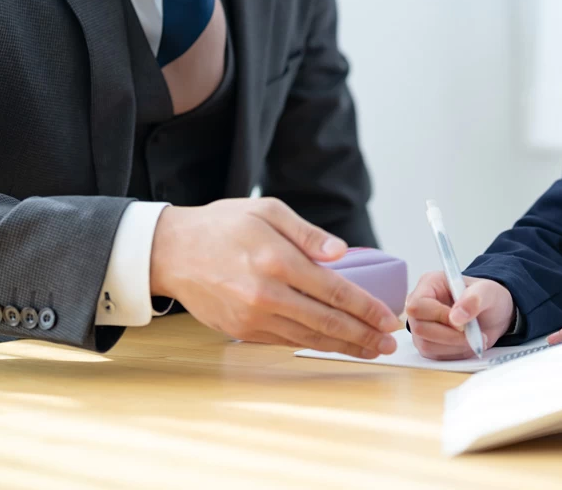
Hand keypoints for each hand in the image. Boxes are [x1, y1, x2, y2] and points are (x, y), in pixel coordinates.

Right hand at [149, 197, 400, 358]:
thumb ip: (308, 233)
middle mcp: (266, 294)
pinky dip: (313, 345)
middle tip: (390, 343)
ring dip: (343, 346)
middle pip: (326, 322)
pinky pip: (286, 342)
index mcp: (276, 260)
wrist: (171, 252)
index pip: (333, 290)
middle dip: (363, 335)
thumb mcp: (267, 211)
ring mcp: (252, 318)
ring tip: (370, 349)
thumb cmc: (222, 226)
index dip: (366, 308)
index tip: (388, 318)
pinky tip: (332, 344)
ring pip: (308, 338)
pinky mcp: (242, 331)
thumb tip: (342, 252)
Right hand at [404, 272, 515, 359]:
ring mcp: (421, 326)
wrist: (493, 314)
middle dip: (449, 336)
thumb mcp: (488, 291)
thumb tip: (456, 317)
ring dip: (455, 346)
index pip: (418, 305)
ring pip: (426, 345)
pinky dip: (455, 353)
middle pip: (419, 328)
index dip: (438, 316)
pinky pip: (435, 356)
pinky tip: (468, 344)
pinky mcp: (427, 343)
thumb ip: (474, 299)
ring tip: (475, 339)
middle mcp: (420, 305)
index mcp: (429, 285)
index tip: (462, 323)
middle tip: (473, 335)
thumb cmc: (487, 297)